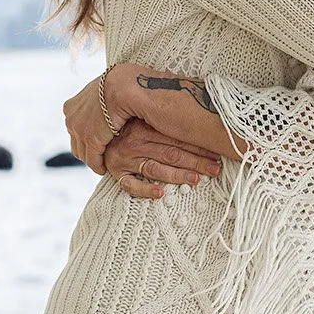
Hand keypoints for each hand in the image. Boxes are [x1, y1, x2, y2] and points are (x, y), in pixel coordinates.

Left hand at [64, 72, 124, 174]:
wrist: (123, 85)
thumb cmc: (119, 84)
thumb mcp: (102, 89)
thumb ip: (99, 99)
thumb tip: (105, 101)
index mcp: (71, 106)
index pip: (75, 127)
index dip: (84, 135)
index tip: (95, 140)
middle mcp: (71, 119)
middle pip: (76, 141)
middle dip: (86, 148)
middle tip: (98, 155)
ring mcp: (79, 131)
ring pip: (82, 152)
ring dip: (92, 159)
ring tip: (102, 163)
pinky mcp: (91, 141)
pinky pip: (92, 160)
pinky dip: (98, 166)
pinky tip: (104, 168)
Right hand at [105, 120, 221, 199]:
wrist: (97, 136)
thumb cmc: (127, 128)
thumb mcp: (143, 119)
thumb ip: (165, 123)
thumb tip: (200, 124)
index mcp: (145, 125)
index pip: (176, 137)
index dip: (198, 145)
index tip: (217, 152)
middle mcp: (135, 141)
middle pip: (171, 153)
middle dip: (196, 161)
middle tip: (215, 169)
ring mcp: (125, 158)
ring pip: (156, 168)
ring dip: (178, 174)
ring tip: (196, 179)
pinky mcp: (117, 173)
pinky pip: (130, 185)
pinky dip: (145, 190)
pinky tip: (160, 194)